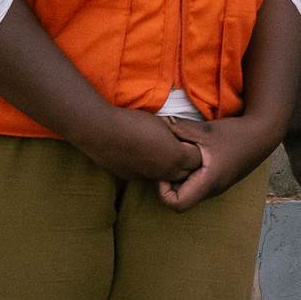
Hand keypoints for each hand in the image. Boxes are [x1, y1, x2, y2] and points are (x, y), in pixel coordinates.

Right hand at [82, 105, 201, 187]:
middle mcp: (165, 172)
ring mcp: (147, 177)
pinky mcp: (131, 177)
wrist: (102, 132)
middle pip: (185, 173)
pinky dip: (148, 168)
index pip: (198, 159)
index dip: (194, 149)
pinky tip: (139, 153)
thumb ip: (176, 135)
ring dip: (166, 167)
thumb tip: (180, 138)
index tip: (187, 139)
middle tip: (177, 146)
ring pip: (165, 177)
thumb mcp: (163, 123)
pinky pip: (146, 176)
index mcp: (176, 157)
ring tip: (157, 149)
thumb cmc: (134, 122)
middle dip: (185, 162)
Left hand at [158, 113, 281, 209]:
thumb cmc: (236, 134)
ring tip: (179, 157)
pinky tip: (191, 155)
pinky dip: (190, 173)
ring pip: (190, 191)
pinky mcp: (220, 180)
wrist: (264, 133)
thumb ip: (180, 129)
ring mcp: (217, 186)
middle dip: (170, 183)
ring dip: (181, 178)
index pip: (176, 204)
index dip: (164, 191)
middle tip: (167, 162)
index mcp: (208, 182)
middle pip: (181, 199)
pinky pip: (198, 184)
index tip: (165, 170)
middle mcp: (212, 190)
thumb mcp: (205, 130)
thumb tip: (159, 126)